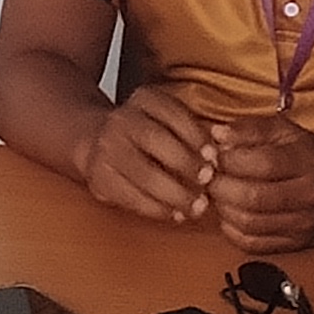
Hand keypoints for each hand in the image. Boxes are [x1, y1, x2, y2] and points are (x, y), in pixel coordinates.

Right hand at [74, 84, 213, 224]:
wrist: (93, 140)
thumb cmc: (144, 134)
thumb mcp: (166, 119)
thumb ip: (192, 133)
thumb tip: (220, 154)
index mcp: (144, 99)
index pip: (172, 113)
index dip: (195, 136)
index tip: (214, 157)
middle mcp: (121, 120)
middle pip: (154, 139)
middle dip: (185, 163)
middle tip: (207, 182)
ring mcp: (105, 148)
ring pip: (142, 173)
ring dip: (174, 193)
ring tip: (196, 206)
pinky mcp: (98, 177)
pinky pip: (129, 195)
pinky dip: (155, 208)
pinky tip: (174, 213)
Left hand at [201, 115, 313, 253]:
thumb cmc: (313, 157)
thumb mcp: (288, 132)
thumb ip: (251, 129)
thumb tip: (216, 134)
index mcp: (308, 162)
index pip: (262, 163)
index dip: (228, 160)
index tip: (213, 154)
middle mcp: (309, 196)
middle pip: (252, 197)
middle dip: (220, 186)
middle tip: (208, 176)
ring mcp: (302, 225)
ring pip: (248, 224)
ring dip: (222, 208)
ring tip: (219, 193)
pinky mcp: (294, 245)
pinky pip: (252, 244)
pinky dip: (231, 230)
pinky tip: (230, 213)